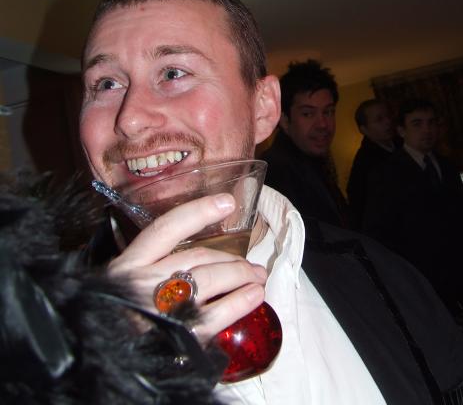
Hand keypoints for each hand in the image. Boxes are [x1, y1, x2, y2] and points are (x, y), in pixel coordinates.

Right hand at [107, 192, 266, 342]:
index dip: (199, 211)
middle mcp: (145, 280)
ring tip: (257, 278)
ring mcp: (162, 307)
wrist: (103, 362)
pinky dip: (240, 302)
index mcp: (129, 264)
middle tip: (251, 264)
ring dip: (241, 275)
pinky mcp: (178, 333)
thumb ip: (149, 266)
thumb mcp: (120, 285)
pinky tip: (254, 297)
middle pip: (199, 255)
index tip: (227, 202)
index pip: (167, 227)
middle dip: (231, 257)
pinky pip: (218, 312)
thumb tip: (194, 255)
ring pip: (212, 277)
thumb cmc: (114, 318)